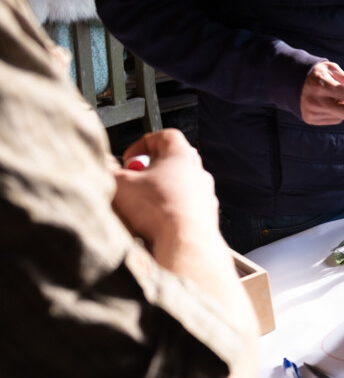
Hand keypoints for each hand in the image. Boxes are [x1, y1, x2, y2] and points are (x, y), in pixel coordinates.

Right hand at [113, 129, 220, 250]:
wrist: (186, 242)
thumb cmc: (159, 211)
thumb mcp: (121, 184)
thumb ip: (110, 171)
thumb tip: (104, 166)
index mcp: (182, 156)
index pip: (166, 135)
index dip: (143, 144)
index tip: (129, 159)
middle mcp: (198, 172)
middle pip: (173, 161)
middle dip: (149, 170)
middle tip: (134, 182)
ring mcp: (205, 194)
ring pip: (179, 185)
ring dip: (160, 192)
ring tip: (143, 206)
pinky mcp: (206, 215)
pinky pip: (186, 207)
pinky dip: (171, 211)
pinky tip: (157, 223)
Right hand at [300, 61, 343, 124]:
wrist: (291, 82)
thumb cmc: (317, 74)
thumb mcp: (332, 70)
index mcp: (323, 85)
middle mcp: (317, 101)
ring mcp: (313, 112)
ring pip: (343, 117)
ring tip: (342, 99)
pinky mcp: (310, 119)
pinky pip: (334, 120)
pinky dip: (338, 113)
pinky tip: (330, 104)